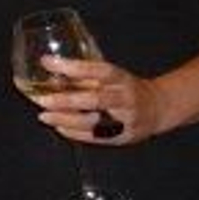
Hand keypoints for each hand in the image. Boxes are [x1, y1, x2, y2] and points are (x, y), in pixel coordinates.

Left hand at [31, 55, 165, 145]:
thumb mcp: (110, 77)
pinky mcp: (123, 136)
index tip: (47, 62)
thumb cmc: (125, 88)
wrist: (157, 108)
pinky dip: (75, 133)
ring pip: (93, 122)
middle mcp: (125, 98)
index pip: (97, 70)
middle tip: (41, 100)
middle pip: (94, 100)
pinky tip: (59, 127)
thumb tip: (51, 77)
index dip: (72, 66)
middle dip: (65, 100)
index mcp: (121, 78)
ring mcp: (126, 119)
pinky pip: (96, 137)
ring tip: (45, 116)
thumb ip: (84, 77)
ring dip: (65, 119)